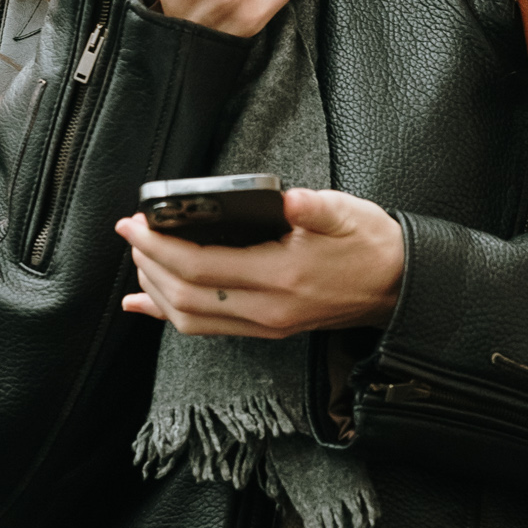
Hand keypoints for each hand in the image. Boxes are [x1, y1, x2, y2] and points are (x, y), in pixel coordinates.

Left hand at [115, 187, 404, 337]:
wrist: (396, 286)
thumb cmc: (369, 244)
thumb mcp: (346, 213)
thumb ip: (314, 207)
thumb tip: (291, 199)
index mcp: (283, 276)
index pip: (202, 267)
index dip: (160, 246)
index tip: (137, 223)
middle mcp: (269, 309)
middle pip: (186, 296)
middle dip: (149, 263)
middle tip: (130, 232)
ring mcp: (266, 324)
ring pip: (190, 319)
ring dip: (156, 288)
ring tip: (140, 256)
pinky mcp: (266, 328)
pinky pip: (207, 328)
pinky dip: (169, 315)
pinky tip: (144, 302)